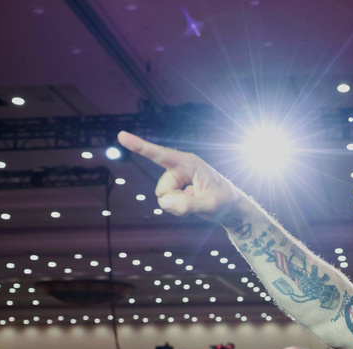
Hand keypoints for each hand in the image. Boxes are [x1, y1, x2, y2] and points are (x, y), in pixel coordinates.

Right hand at [117, 131, 243, 222]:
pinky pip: (166, 202)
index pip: (160, 154)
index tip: (121, 135)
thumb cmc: (224, 201)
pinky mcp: (175, 188)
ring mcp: (176, 178)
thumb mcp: (210, 205)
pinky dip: (177, 208)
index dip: (140, 146)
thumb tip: (164, 203)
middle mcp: (180, 167)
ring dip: (176, 204)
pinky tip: (192, 203)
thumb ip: (188, 205)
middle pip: (162, 188)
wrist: (230, 208)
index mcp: (188, 163)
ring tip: (196, 201)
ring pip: (162, 197)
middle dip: (175, 199)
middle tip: (197, 199)